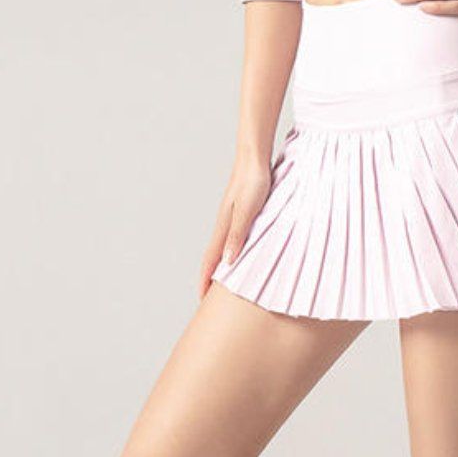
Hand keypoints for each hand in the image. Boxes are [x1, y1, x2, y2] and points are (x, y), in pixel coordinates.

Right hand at [198, 157, 271, 299]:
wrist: (254, 157)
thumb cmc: (253, 182)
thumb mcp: (248, 211)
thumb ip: (238, 235)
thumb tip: (228, 261)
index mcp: (224, 227)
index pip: (211, 260)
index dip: (206, 280)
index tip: (203, 298)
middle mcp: (224, 225)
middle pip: (213, 257)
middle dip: (208, 277)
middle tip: (207, 297)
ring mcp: (231, 219)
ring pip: (222, 249)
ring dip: (218, 267)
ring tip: (220, 282)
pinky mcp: (240, 213)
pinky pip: (232, 239)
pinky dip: (230, 253)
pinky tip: (236, 255)